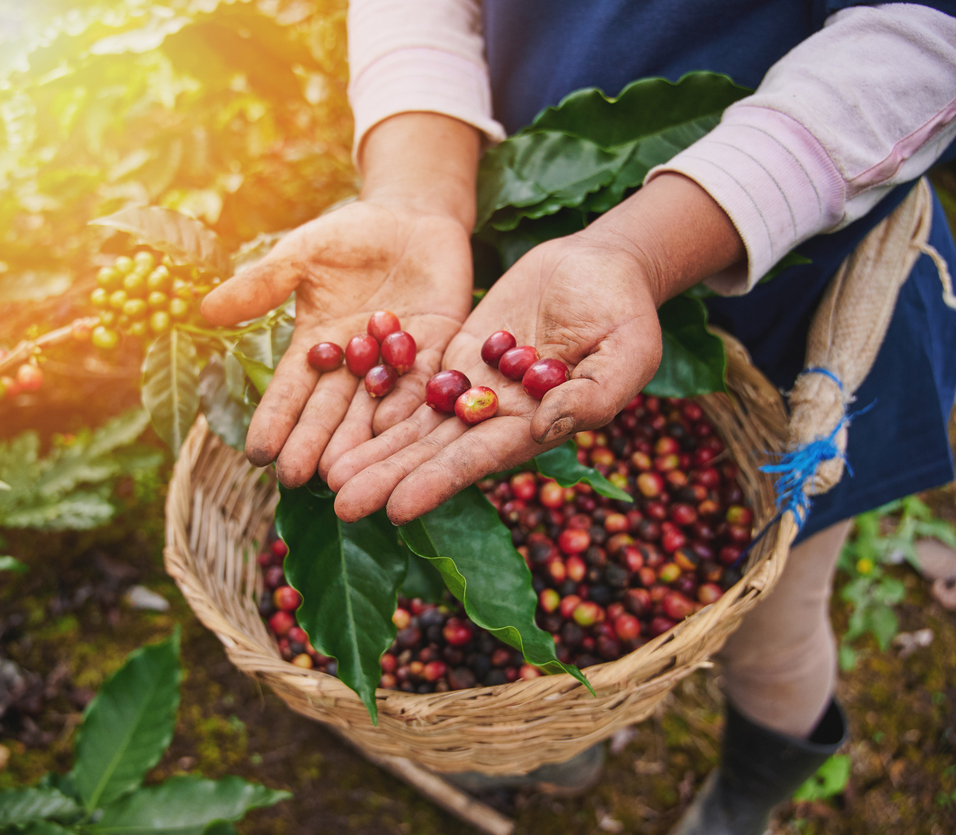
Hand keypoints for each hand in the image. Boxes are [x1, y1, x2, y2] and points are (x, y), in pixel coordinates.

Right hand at [199, 199, 471, 486]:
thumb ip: (262, 284)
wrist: (414, 216)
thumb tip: (205, 310)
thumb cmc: (350, 234)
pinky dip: (410, 406)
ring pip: (374, 408)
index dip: (275, 421)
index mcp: (317, 345)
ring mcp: (396, 361)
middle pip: (331, 410)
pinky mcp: (438, 350)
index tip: (257, 454)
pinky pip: (423, 382)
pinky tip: (396, 434)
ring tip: (343, 474)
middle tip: (297, 479)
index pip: (291, 390)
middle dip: (313, 444)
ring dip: (359, 441)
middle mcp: (354, 364)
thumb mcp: (302, 255)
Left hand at [326, 172, 746, 523]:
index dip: (435, 483)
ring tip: (327, 474)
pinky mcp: (457, 355)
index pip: (476, 460)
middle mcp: (496, 416)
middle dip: (388, 477)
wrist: (602, 266)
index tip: (395, 508)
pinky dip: (380, 398)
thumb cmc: (626, 312)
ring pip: (415, 423)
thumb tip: (546, 427)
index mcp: (534, 426)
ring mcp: (473, 387)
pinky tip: (342, 417)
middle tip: (340, 502)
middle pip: (432, 452)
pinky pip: (413, 379)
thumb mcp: (627, 353)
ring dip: (373, 448)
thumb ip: (593, 396)